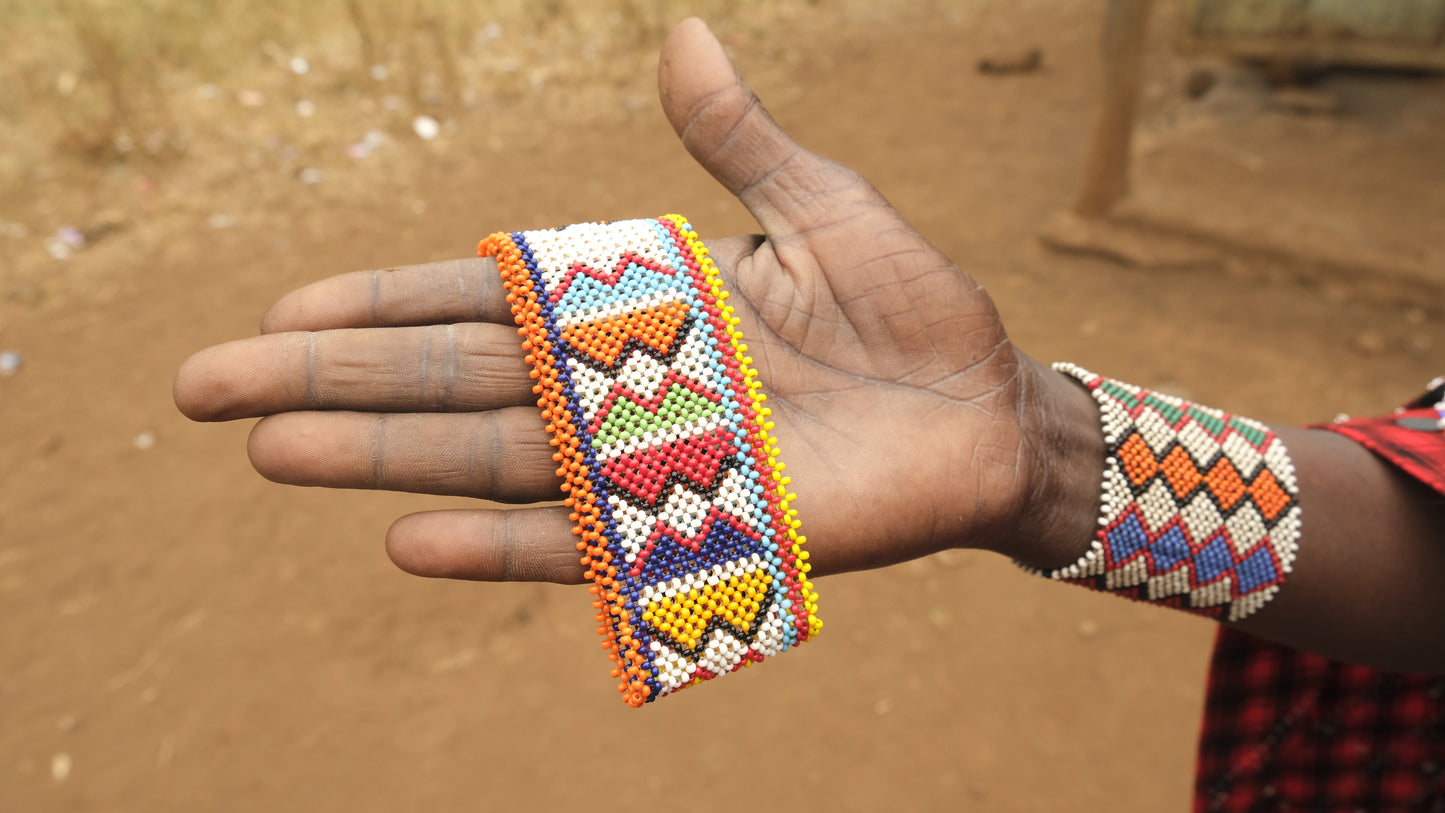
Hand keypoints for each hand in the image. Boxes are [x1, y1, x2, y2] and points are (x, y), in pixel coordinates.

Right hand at [174, 19, 1099, 584]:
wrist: (989, 414)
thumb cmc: (915, 308)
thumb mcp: (824, 209)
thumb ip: (740, 144)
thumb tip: (678, 36)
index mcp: (638, 304)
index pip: (484, 300)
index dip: (385, 303)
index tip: (284, 311)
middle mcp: (623, 386)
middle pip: (456, 379)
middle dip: (337, 383)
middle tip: (210, 391)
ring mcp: (653, 462)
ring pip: (494, 455)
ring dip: (383, 457)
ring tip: (274, 455)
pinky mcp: (699, 528)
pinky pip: (584, 542)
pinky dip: (501, 544)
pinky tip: (408, 541)